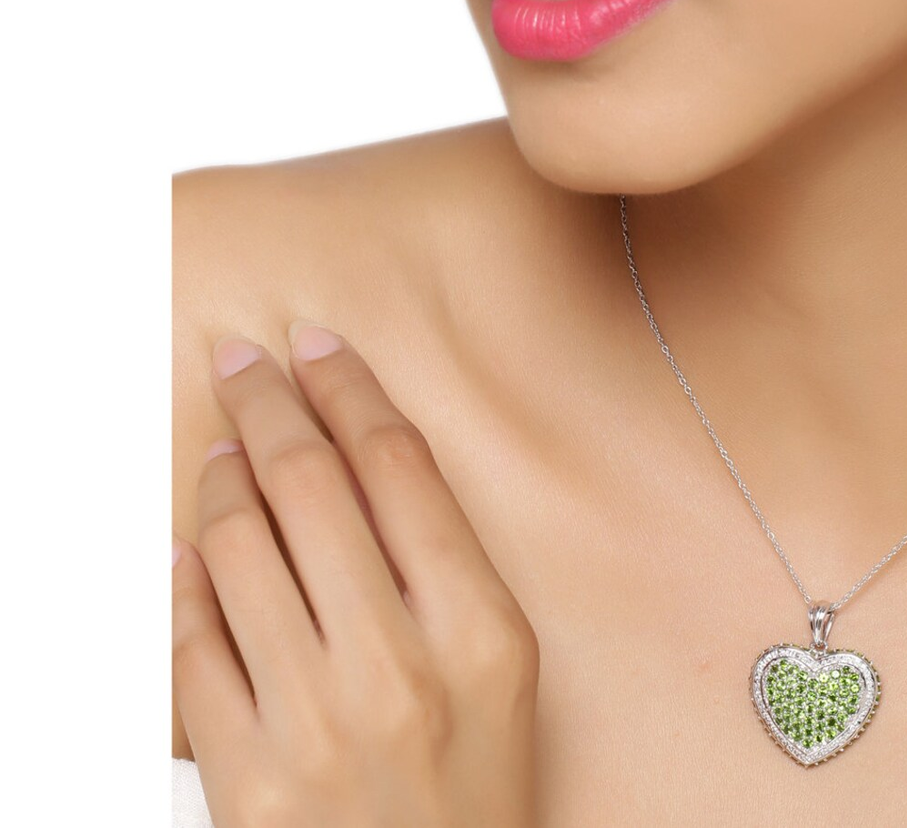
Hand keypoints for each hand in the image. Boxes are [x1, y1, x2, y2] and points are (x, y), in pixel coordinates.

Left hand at [172, 321, 539, 827]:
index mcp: (478, 632)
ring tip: (221, 450)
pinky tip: (190, 547)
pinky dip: (183, 580)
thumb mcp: (501, 667)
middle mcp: (396, 669)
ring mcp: (311, 727)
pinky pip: (190, 646)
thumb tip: (350, 463)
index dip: (351, 387)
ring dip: (219, 479)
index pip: (398, 468)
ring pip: (237, 549)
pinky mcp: (243, 783)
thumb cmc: (474, 788)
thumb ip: (443, 561)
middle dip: (268, 404)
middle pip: (310, 488)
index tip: (318, 344)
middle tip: (244, 362)